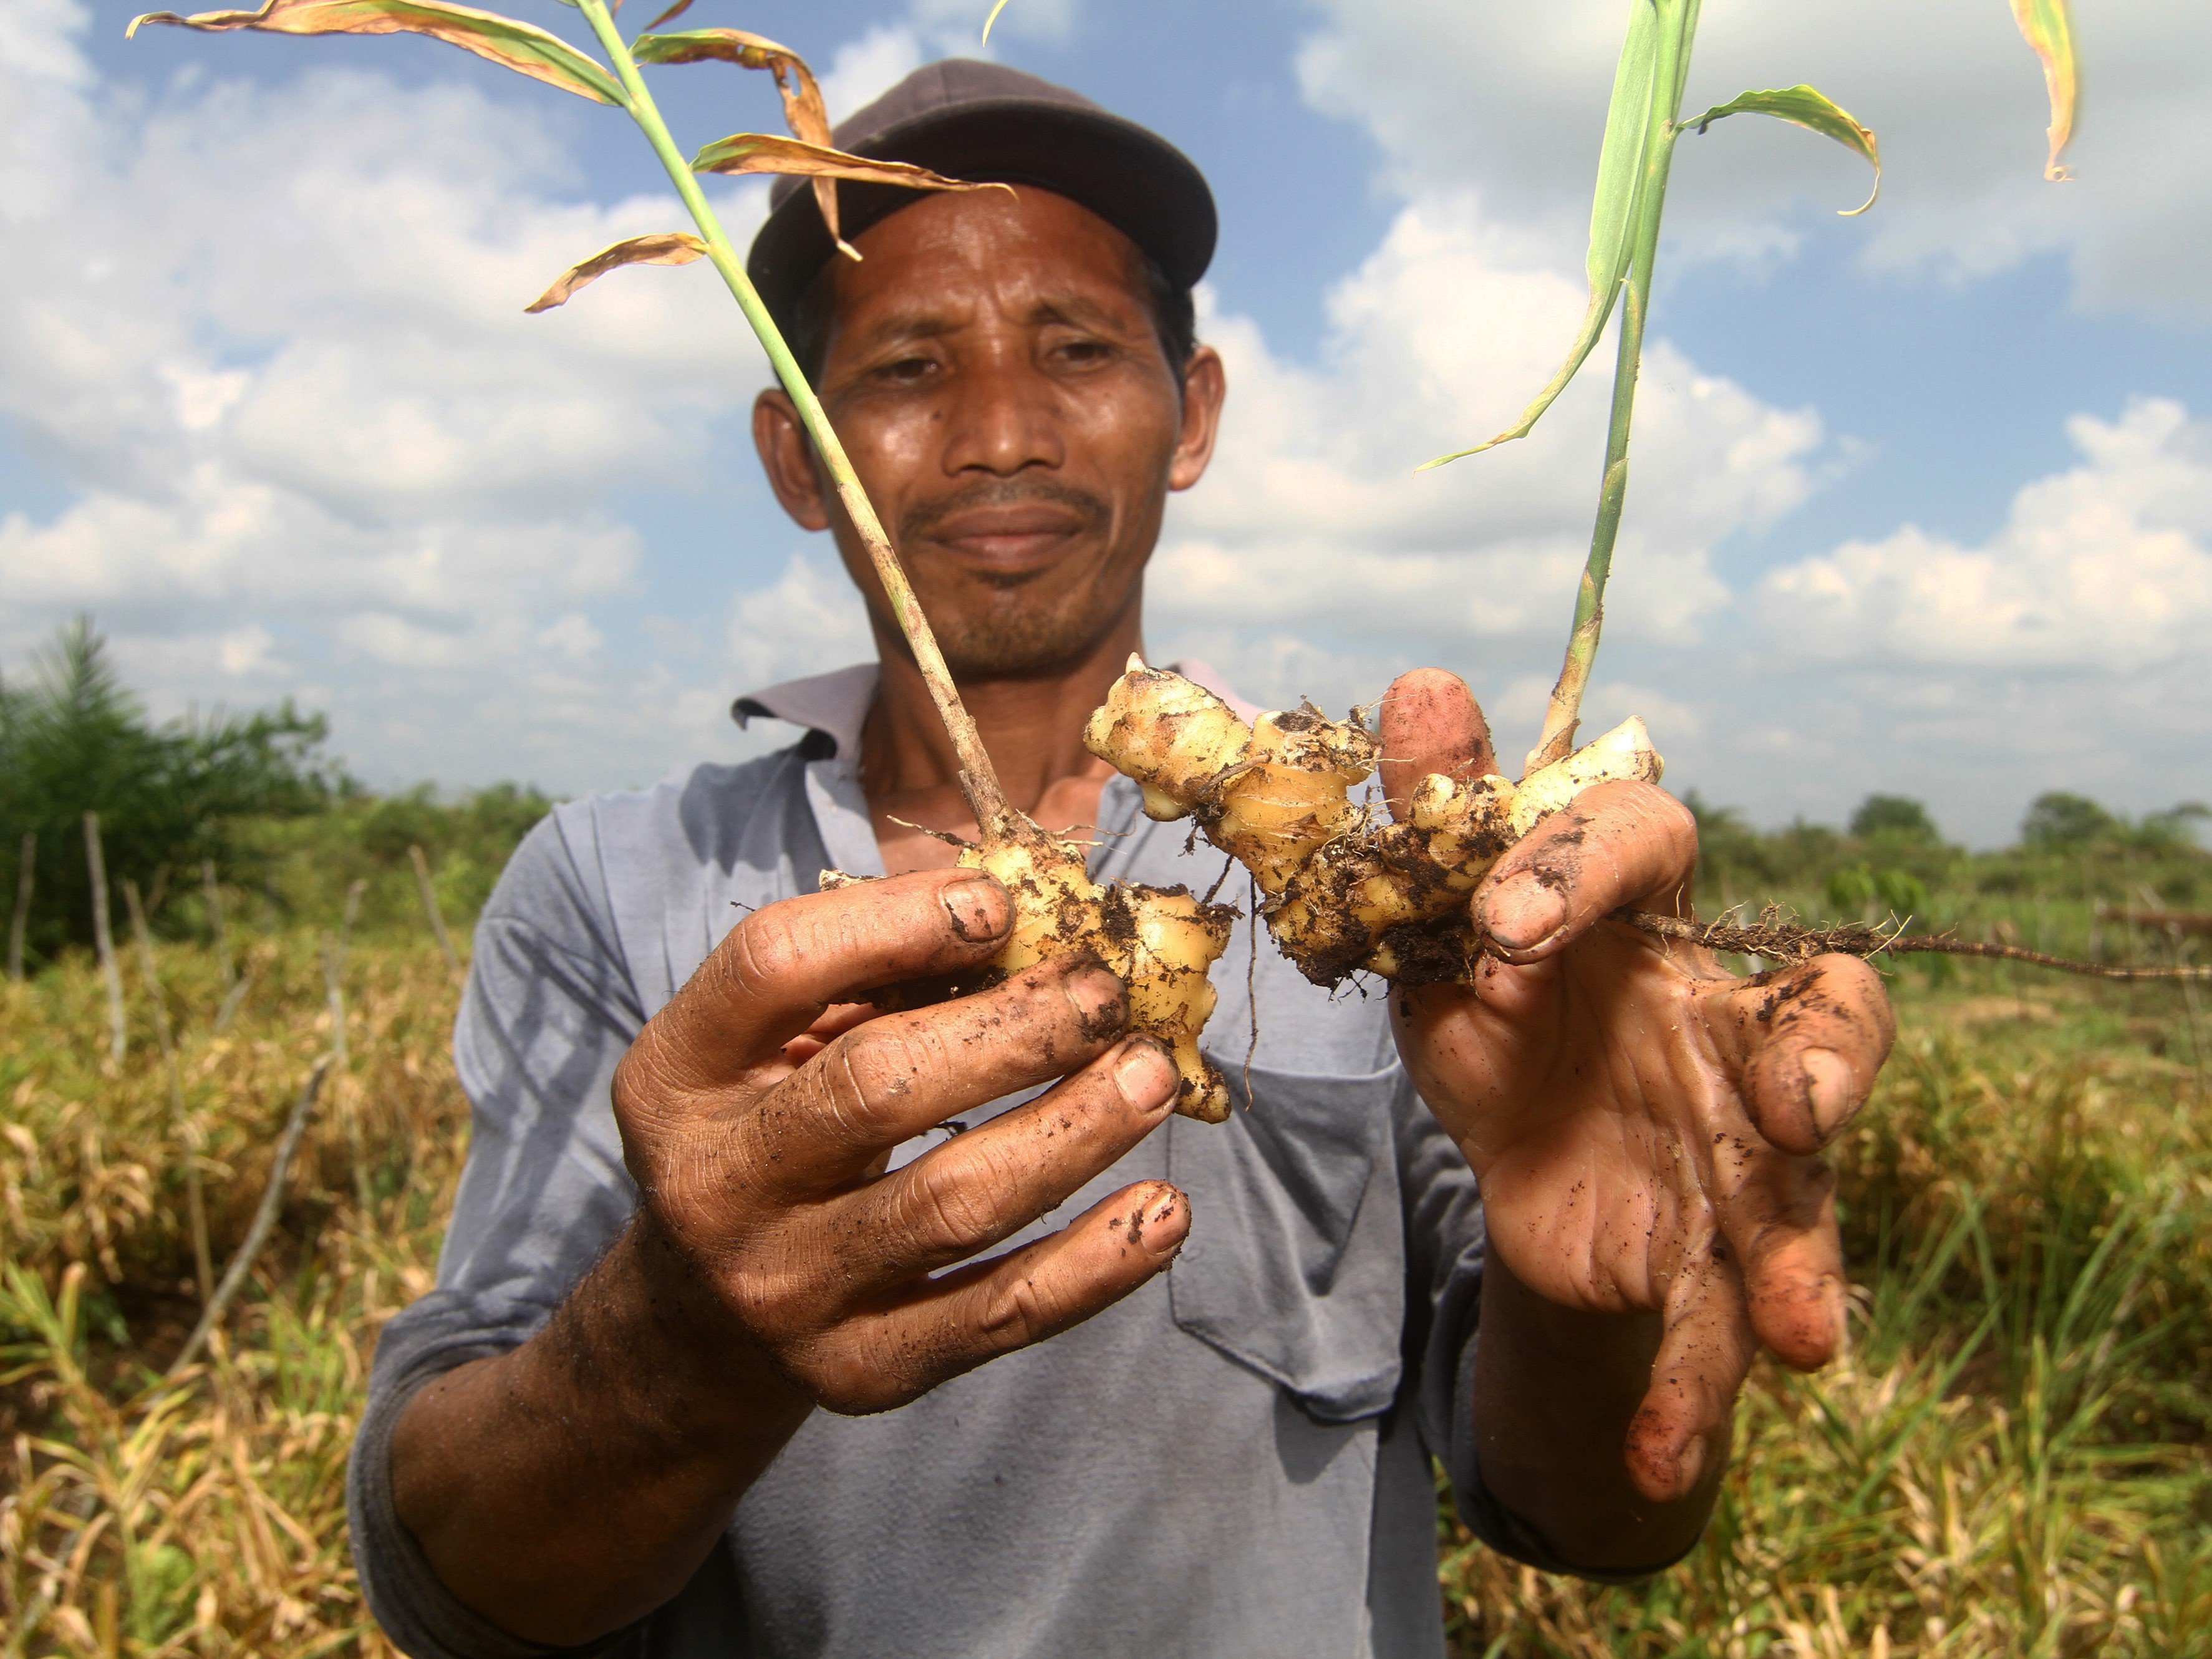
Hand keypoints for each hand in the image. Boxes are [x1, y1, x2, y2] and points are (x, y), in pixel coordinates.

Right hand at [612, 866, 1187, 1417]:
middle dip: (1015, 1030)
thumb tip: (1033, 914)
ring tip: (1152, 1076)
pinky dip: (1096, 1261)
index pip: (775, 965)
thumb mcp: (777, 1044)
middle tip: (1107, 994)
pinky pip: (999, 1312)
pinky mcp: (859, 1372)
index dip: (895, 920)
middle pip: (874, 1087)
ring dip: (1075, 1130)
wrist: (703, 1323)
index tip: (999, 906)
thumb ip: (875, 973)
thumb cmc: (773, 1130)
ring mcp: (785, 1289)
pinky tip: (1164, 1208)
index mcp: (677, 1072)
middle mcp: (714, 1184)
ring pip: (954, 1203)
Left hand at [1378, 670, 1894, 1504]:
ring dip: (1810, 1259)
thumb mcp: (1434, 938)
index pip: (1652, 843)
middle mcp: (1721, 1023)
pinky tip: (1655, 1458)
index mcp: (1636, 922)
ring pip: (1808, 1194)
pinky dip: (1690, 1399)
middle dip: (1825, 1061)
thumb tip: (1420, 683)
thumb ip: (1430, 824)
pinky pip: (1722, 1331)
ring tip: (1803, 1335)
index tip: (1499, 920)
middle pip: (1817, 1020)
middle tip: (1792, 1104)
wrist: (1526, 1167)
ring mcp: (1740, 1148)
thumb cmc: (1495, 1022)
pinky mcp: (1719, 1257)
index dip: (1583, 862)